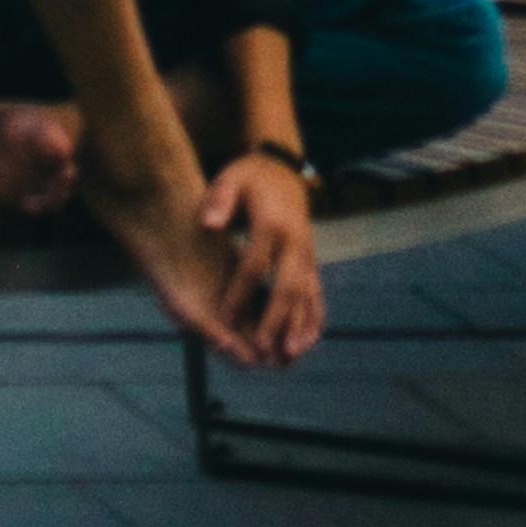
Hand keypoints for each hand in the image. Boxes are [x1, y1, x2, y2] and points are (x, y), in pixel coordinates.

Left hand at [202, 140, 324, 364]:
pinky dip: (314, 320)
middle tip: (262, 349)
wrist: (283, 170)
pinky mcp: (312, 263)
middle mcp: (295, 243)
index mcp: (272, 225)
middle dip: (275, 321)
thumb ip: (218, 200)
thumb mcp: (229, 178)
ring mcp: (308, 255)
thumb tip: (208, 224)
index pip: (254, 266)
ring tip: (289, 356)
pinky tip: (307, 344)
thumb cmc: (249, 177)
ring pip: (307, 296)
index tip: (223, 319)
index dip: (238, 293)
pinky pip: (317, 295)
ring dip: (300, 327)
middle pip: (286, 288)